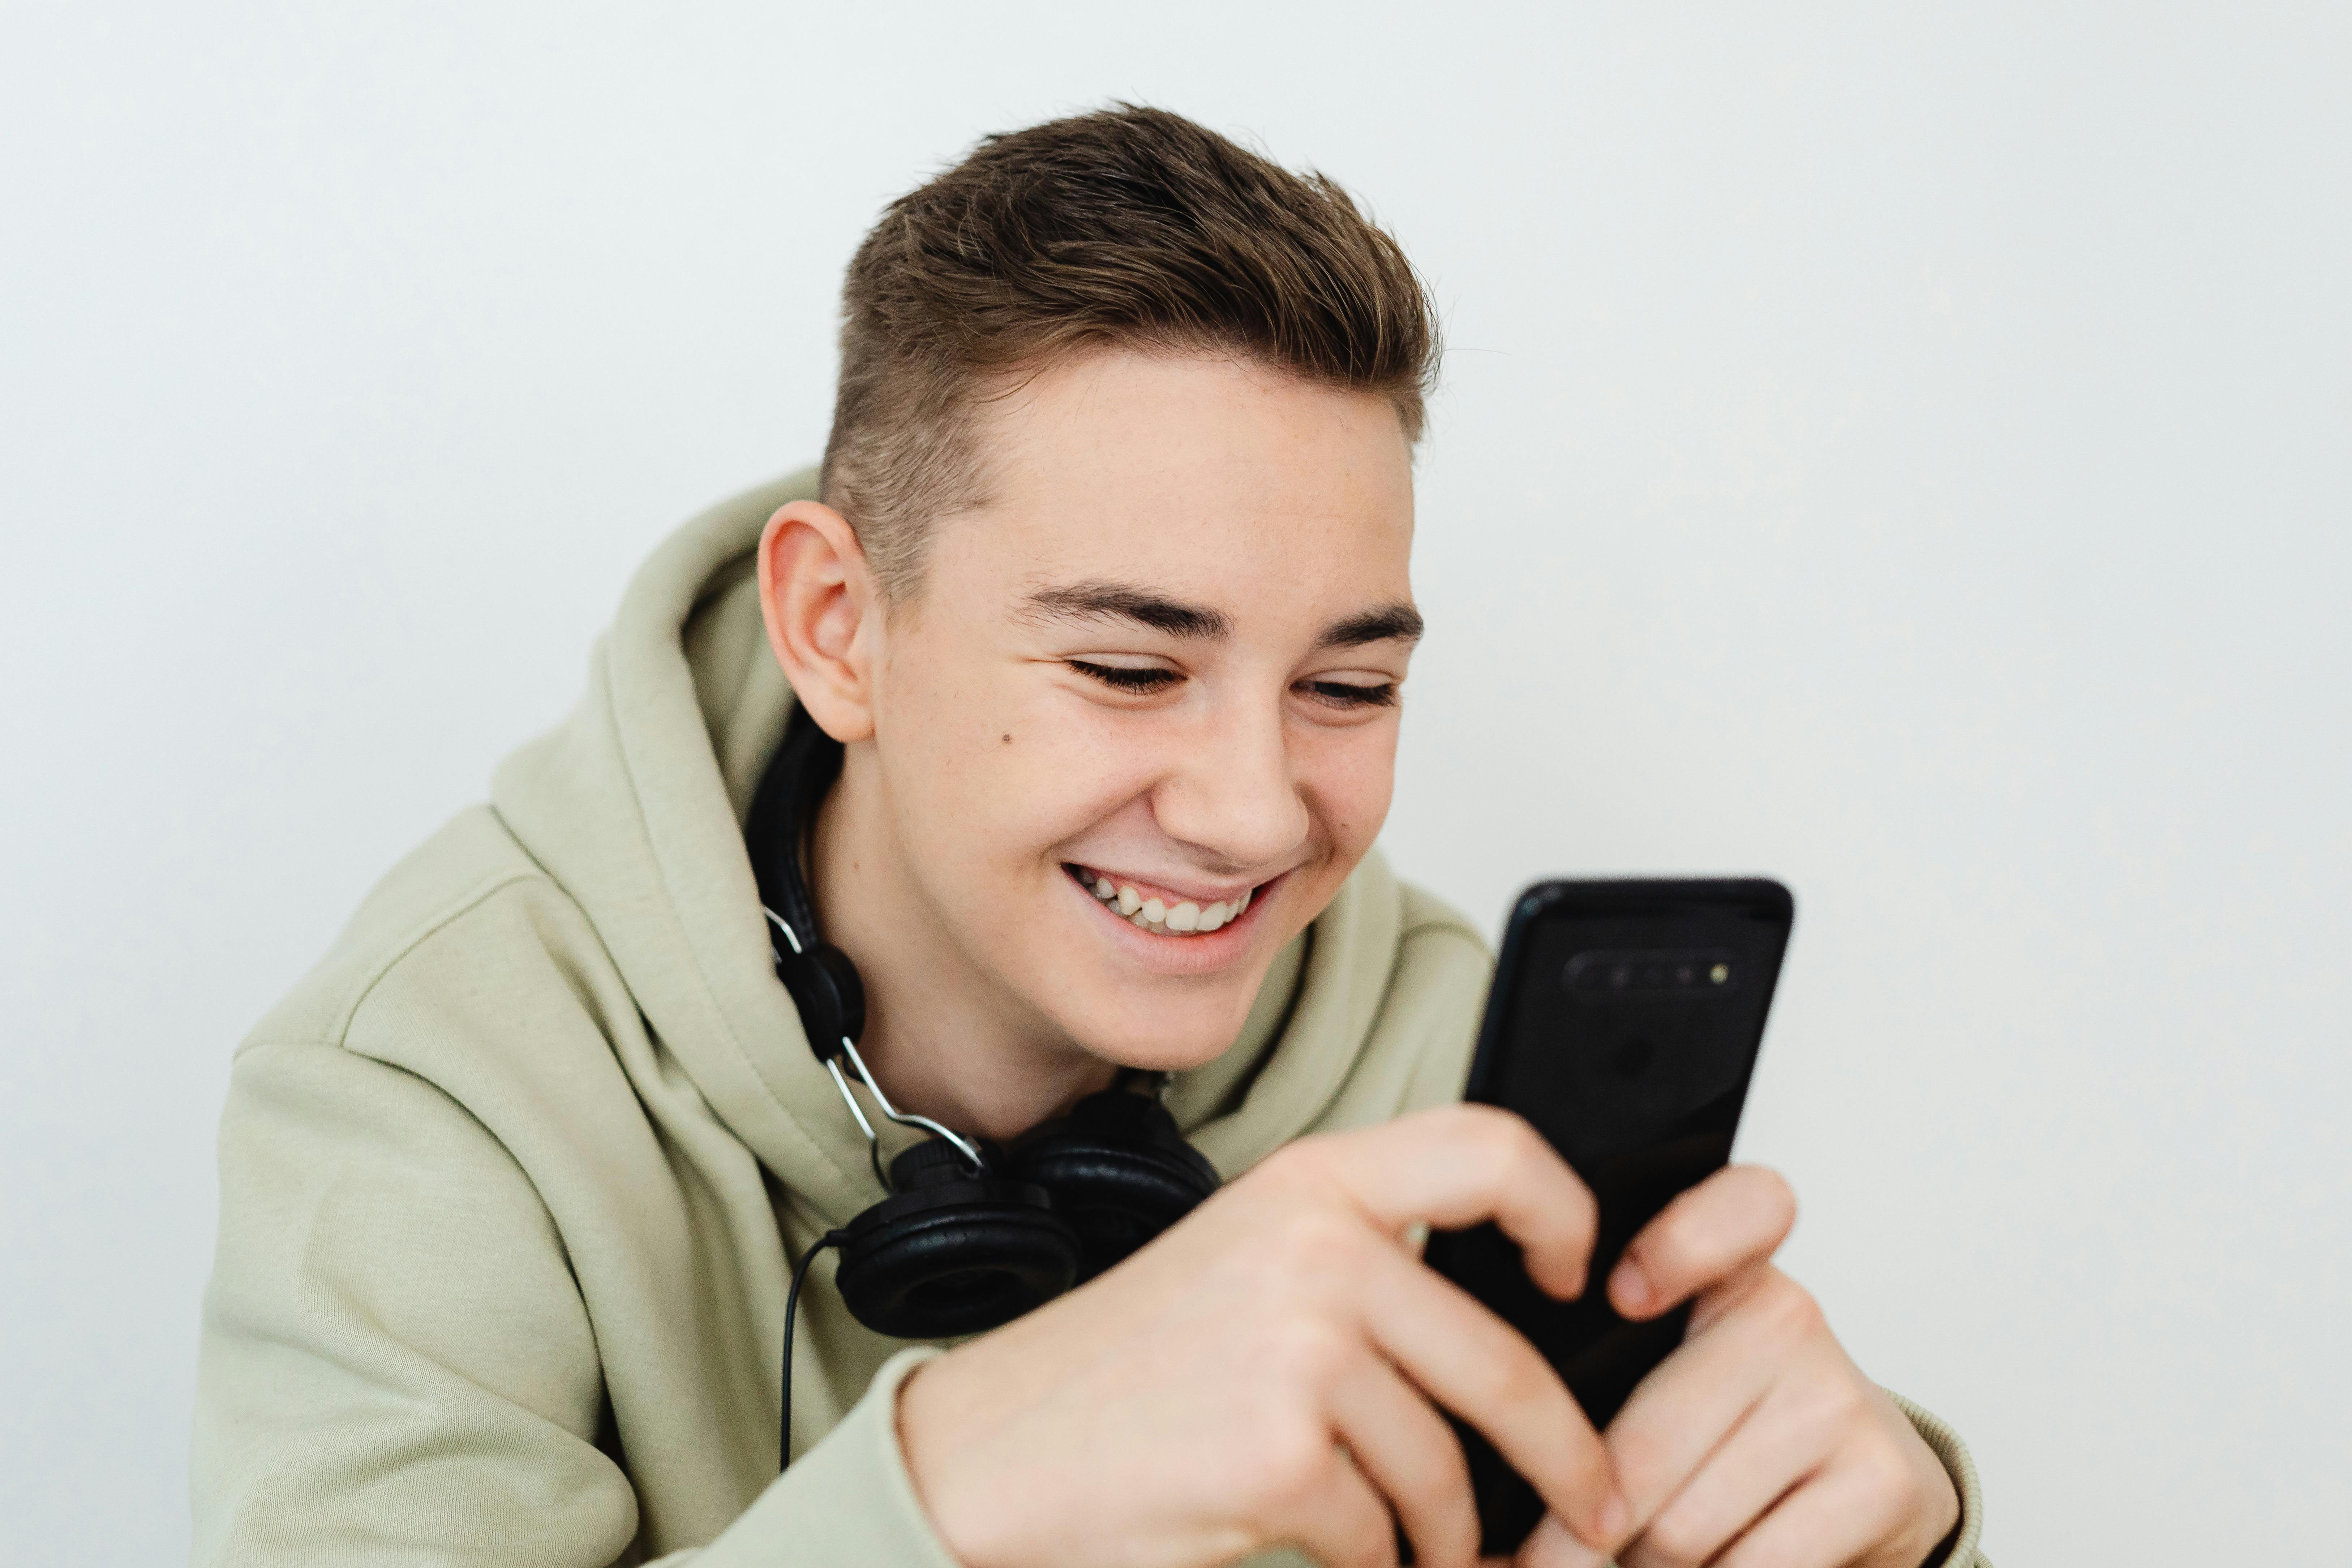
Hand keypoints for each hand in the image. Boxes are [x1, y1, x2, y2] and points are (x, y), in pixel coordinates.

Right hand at [897, 1104, 1626, 1567]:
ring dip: (1451, 1533)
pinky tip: (1350, 1560)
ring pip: (1445, 1467)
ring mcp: (1301, 1349)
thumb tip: (1501, 1315)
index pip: (1489, 1149)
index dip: (1565, 1210)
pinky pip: (1383, 1533)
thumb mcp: (1244, 1259)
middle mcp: (1316, 1249)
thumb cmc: (1122, 1369)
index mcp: (1313, 1184)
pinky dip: (1381, 1565)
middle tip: (1597, 1505)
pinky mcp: (1283, 1454)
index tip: (1578, 1279)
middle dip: (1566, 1455)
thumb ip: (1359, 1255)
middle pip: (1501, 1359)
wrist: (999, 1453)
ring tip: (1433, 1555)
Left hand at [1510, 1168, 1960, 1567]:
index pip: (1733, 1210)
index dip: (1679, 1244)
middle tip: (1581, 1539)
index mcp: (1724, 1274)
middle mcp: (1787, 1319)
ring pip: (1679, 1526)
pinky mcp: (1878, 1483)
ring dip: (1646, 1567)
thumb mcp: (1667, 1382)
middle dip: (1592, 1522)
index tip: (1624, 1295)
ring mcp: (1835, 1400)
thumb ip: (1591, 1395)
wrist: (1871, 1488)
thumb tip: (1517, 1487)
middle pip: (1640, 1448)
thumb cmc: (1739, 1430)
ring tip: (1652, 1552)